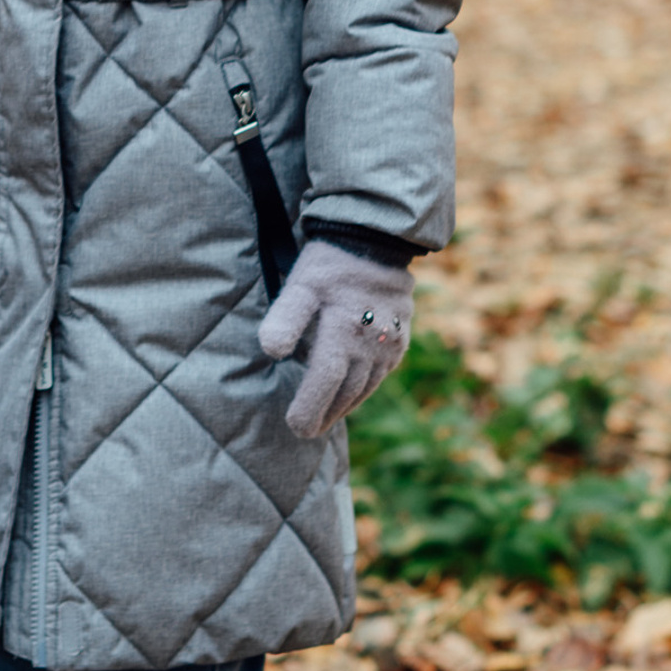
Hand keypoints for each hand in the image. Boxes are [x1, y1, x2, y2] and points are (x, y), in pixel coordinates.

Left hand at [257, 238, 413, 438]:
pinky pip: (380, 375)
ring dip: (343, 407)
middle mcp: (371, 345)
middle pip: (345, 391)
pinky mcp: (400, 341)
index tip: (294, 427)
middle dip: (324, 414)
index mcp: (343, 332)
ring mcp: (389, 345)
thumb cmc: (331, 264)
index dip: (309, 407)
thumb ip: (285, 318)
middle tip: (304, 431)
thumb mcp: (301, 284)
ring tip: (324, 419)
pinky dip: (362, 390)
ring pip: (364, 387)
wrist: (376, 240)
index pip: (324, 381)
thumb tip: (271, 352)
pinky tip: (349, 395)